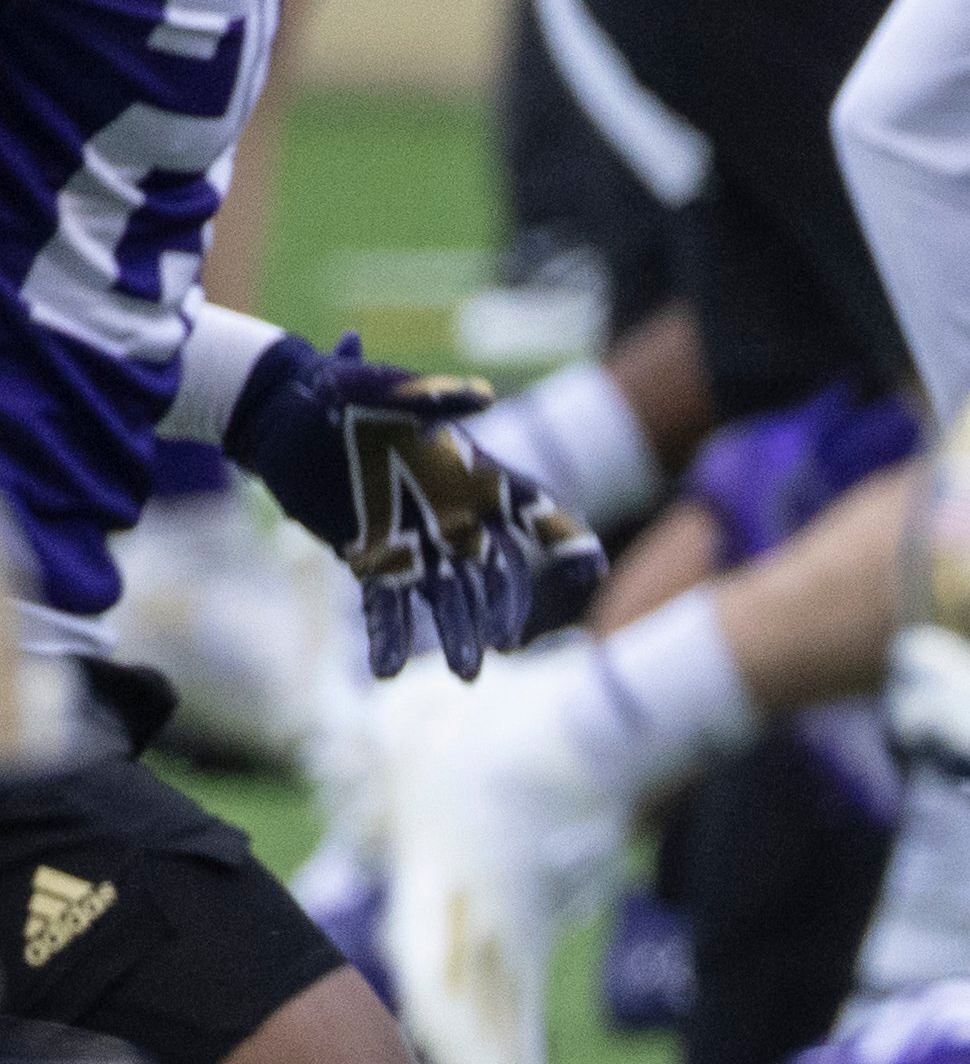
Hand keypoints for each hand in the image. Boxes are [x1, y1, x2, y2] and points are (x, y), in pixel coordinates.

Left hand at [219, 332, 613, 678]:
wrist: (285, 413)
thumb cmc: (342, 393)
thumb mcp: (384, 389)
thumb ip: (434, 397)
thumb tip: (482, 396)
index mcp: (470, 474)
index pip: (532, 508)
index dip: (564, 538)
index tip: (591, 571)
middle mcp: (453, 516)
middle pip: (496, 571)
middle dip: (504, 608)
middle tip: (504, 642)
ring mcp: (415, 543)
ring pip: (450, 599)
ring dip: (459, 636)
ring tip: (465, 675)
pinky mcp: (371, 560)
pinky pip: (387, 607)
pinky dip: (389, 639)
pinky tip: (386, 673)